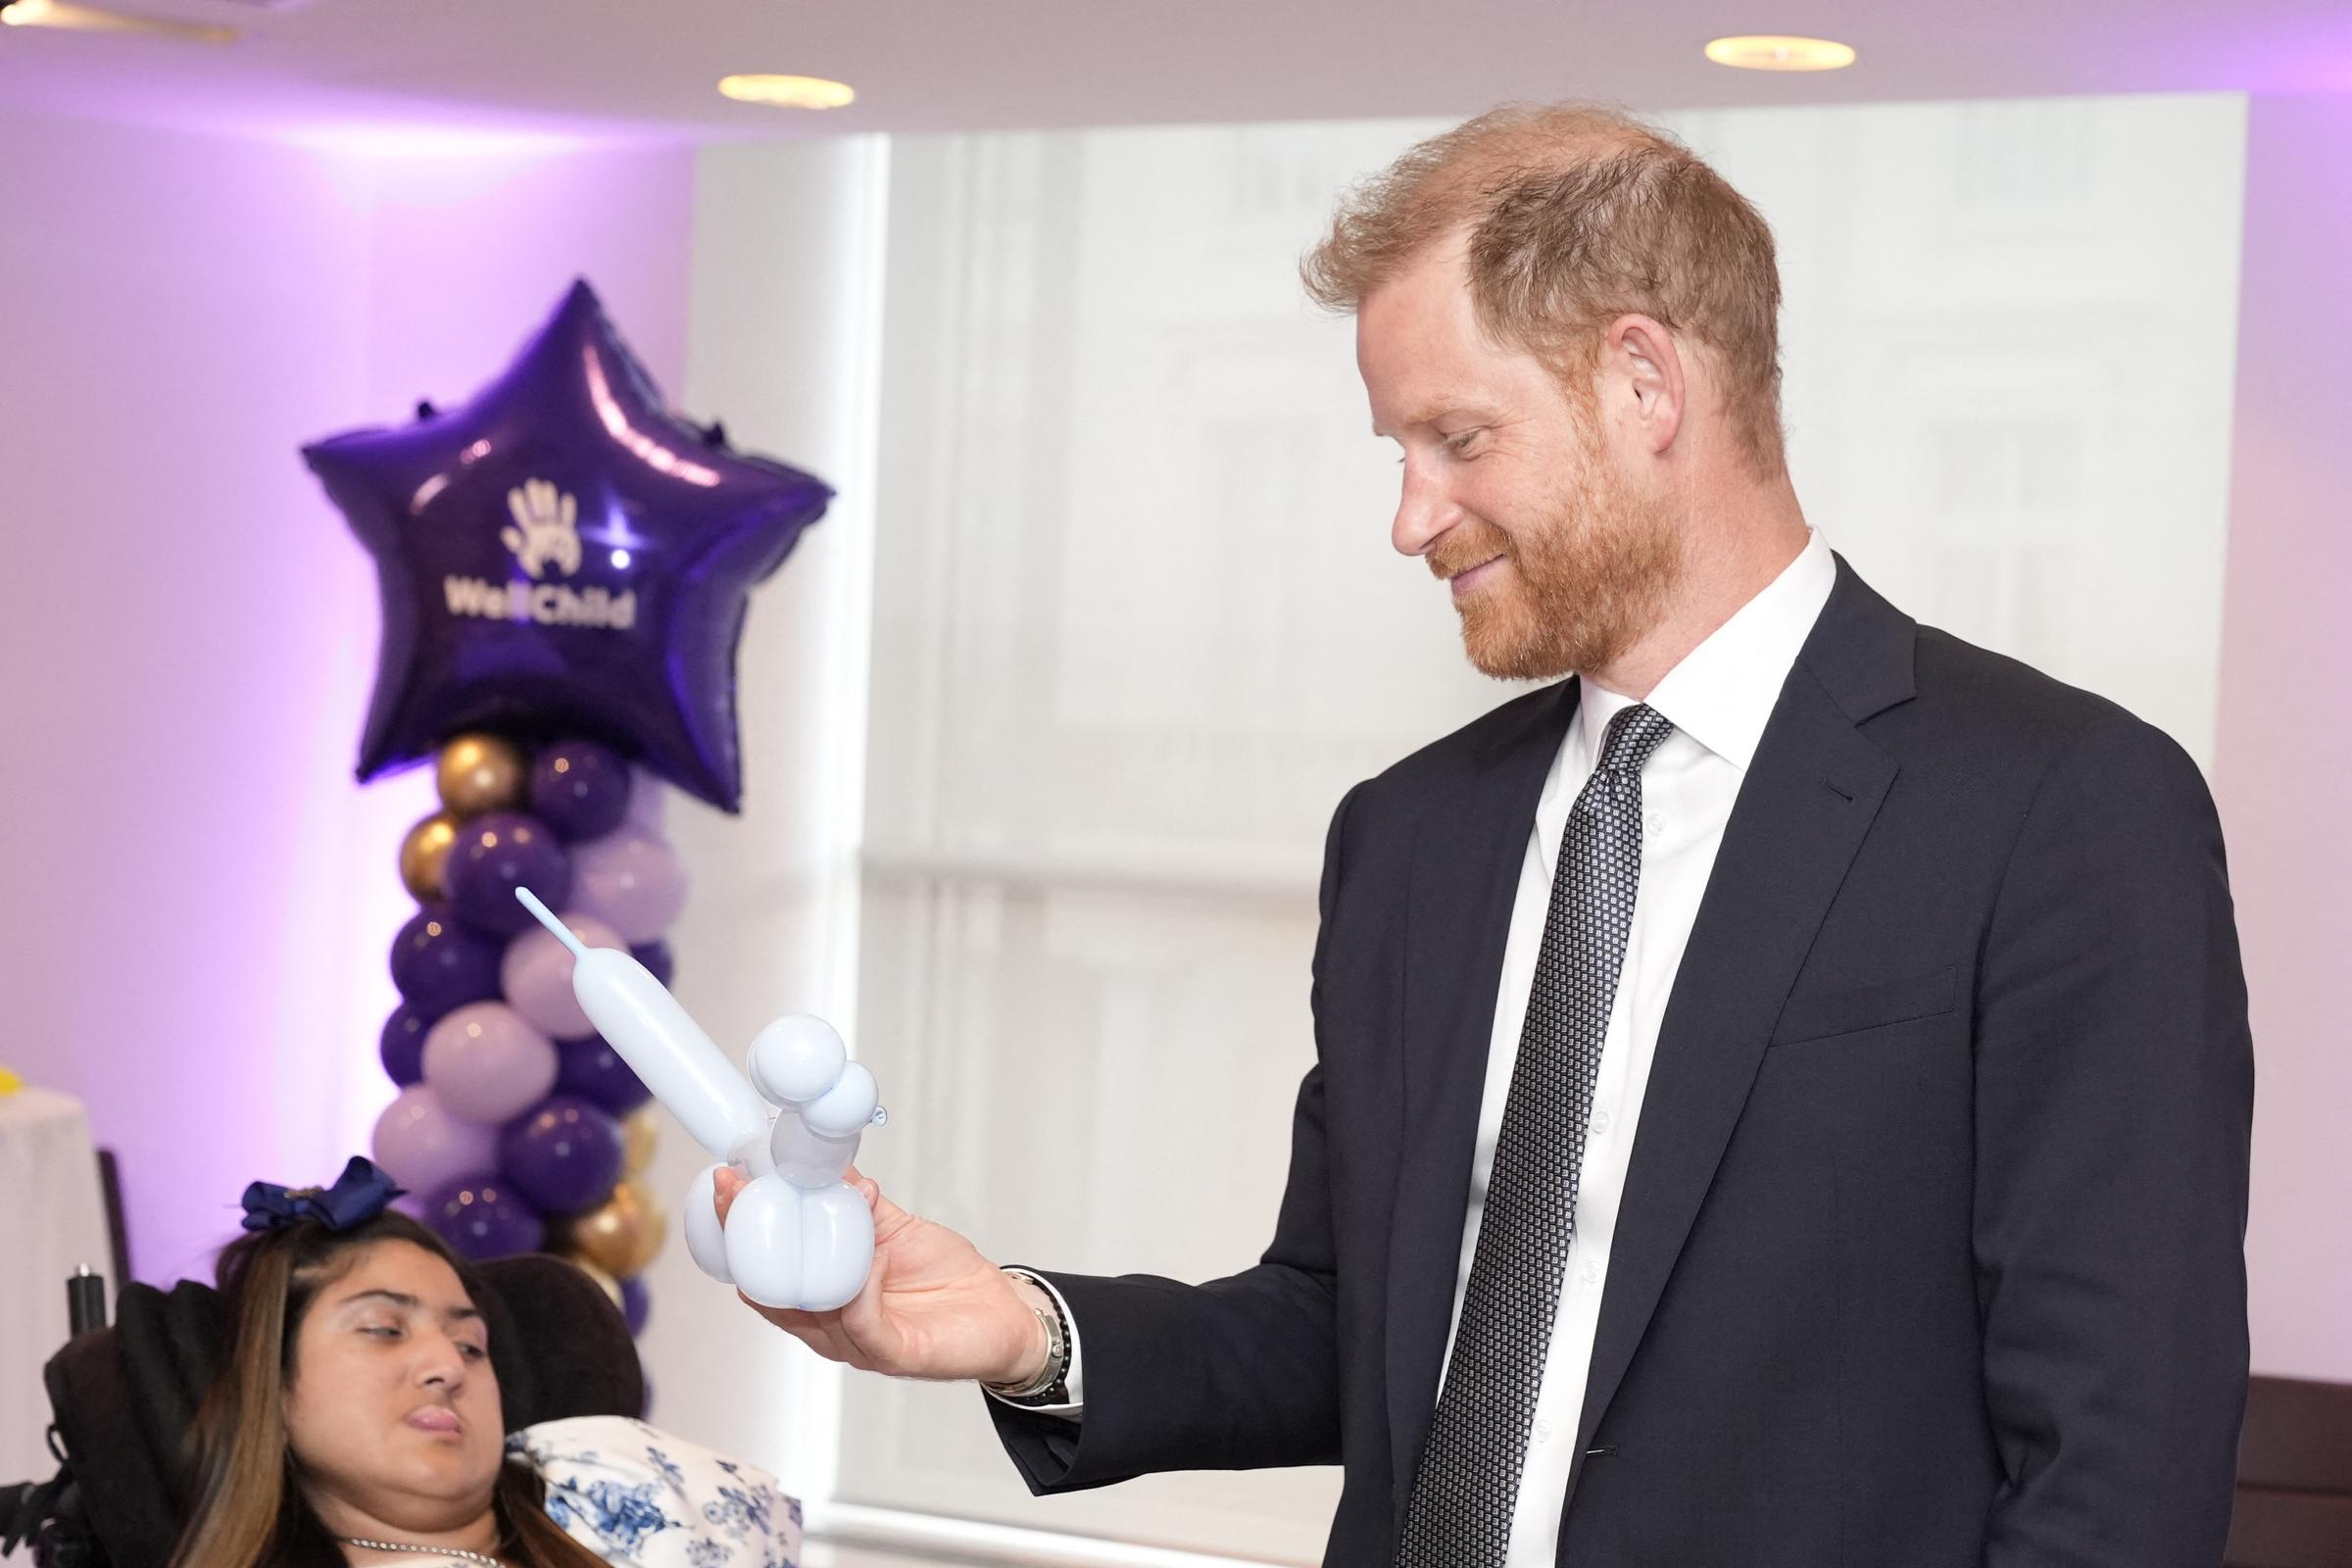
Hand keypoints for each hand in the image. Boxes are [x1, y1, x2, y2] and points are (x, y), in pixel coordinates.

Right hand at [712, 1165, 1049, 1385]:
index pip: (764, 1269)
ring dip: (802, 1254)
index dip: (738, 1230)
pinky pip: (864, 1324)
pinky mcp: (894, 1355)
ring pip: (810, 1309)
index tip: (728, 1181)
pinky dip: (863, 1285)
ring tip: (795, 1203)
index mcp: (821, 1296)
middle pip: (771, 1289)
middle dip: (747, 1238)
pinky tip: (874, 1252)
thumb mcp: (895, 1228)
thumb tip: (824, 1159)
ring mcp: (858, 1344)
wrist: (1005, 1315)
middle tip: (737, 1190)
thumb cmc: (948, 1278)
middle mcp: (829, 1326)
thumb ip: (857, 1203)